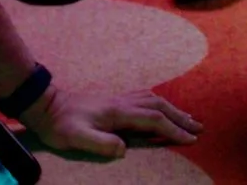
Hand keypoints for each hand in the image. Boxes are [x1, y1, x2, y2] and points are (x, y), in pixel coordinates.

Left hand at [18, 85, 202, 159]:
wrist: (46, 105)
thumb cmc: (61, 125)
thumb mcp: (77, 138)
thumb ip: (101, 143)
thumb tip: (124, 149)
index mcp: (118, 112)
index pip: (154, 119)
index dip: (174, 129)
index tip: (191, 140)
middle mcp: (122, 102)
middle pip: (160, 106)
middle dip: (181, 117)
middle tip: (199, 128)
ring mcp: (118, 99)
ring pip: (154, 99)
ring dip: (173, 109)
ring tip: (187, 119)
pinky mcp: (114, 100)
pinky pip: (145, 98)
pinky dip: (160, 104)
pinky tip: (161, 109)